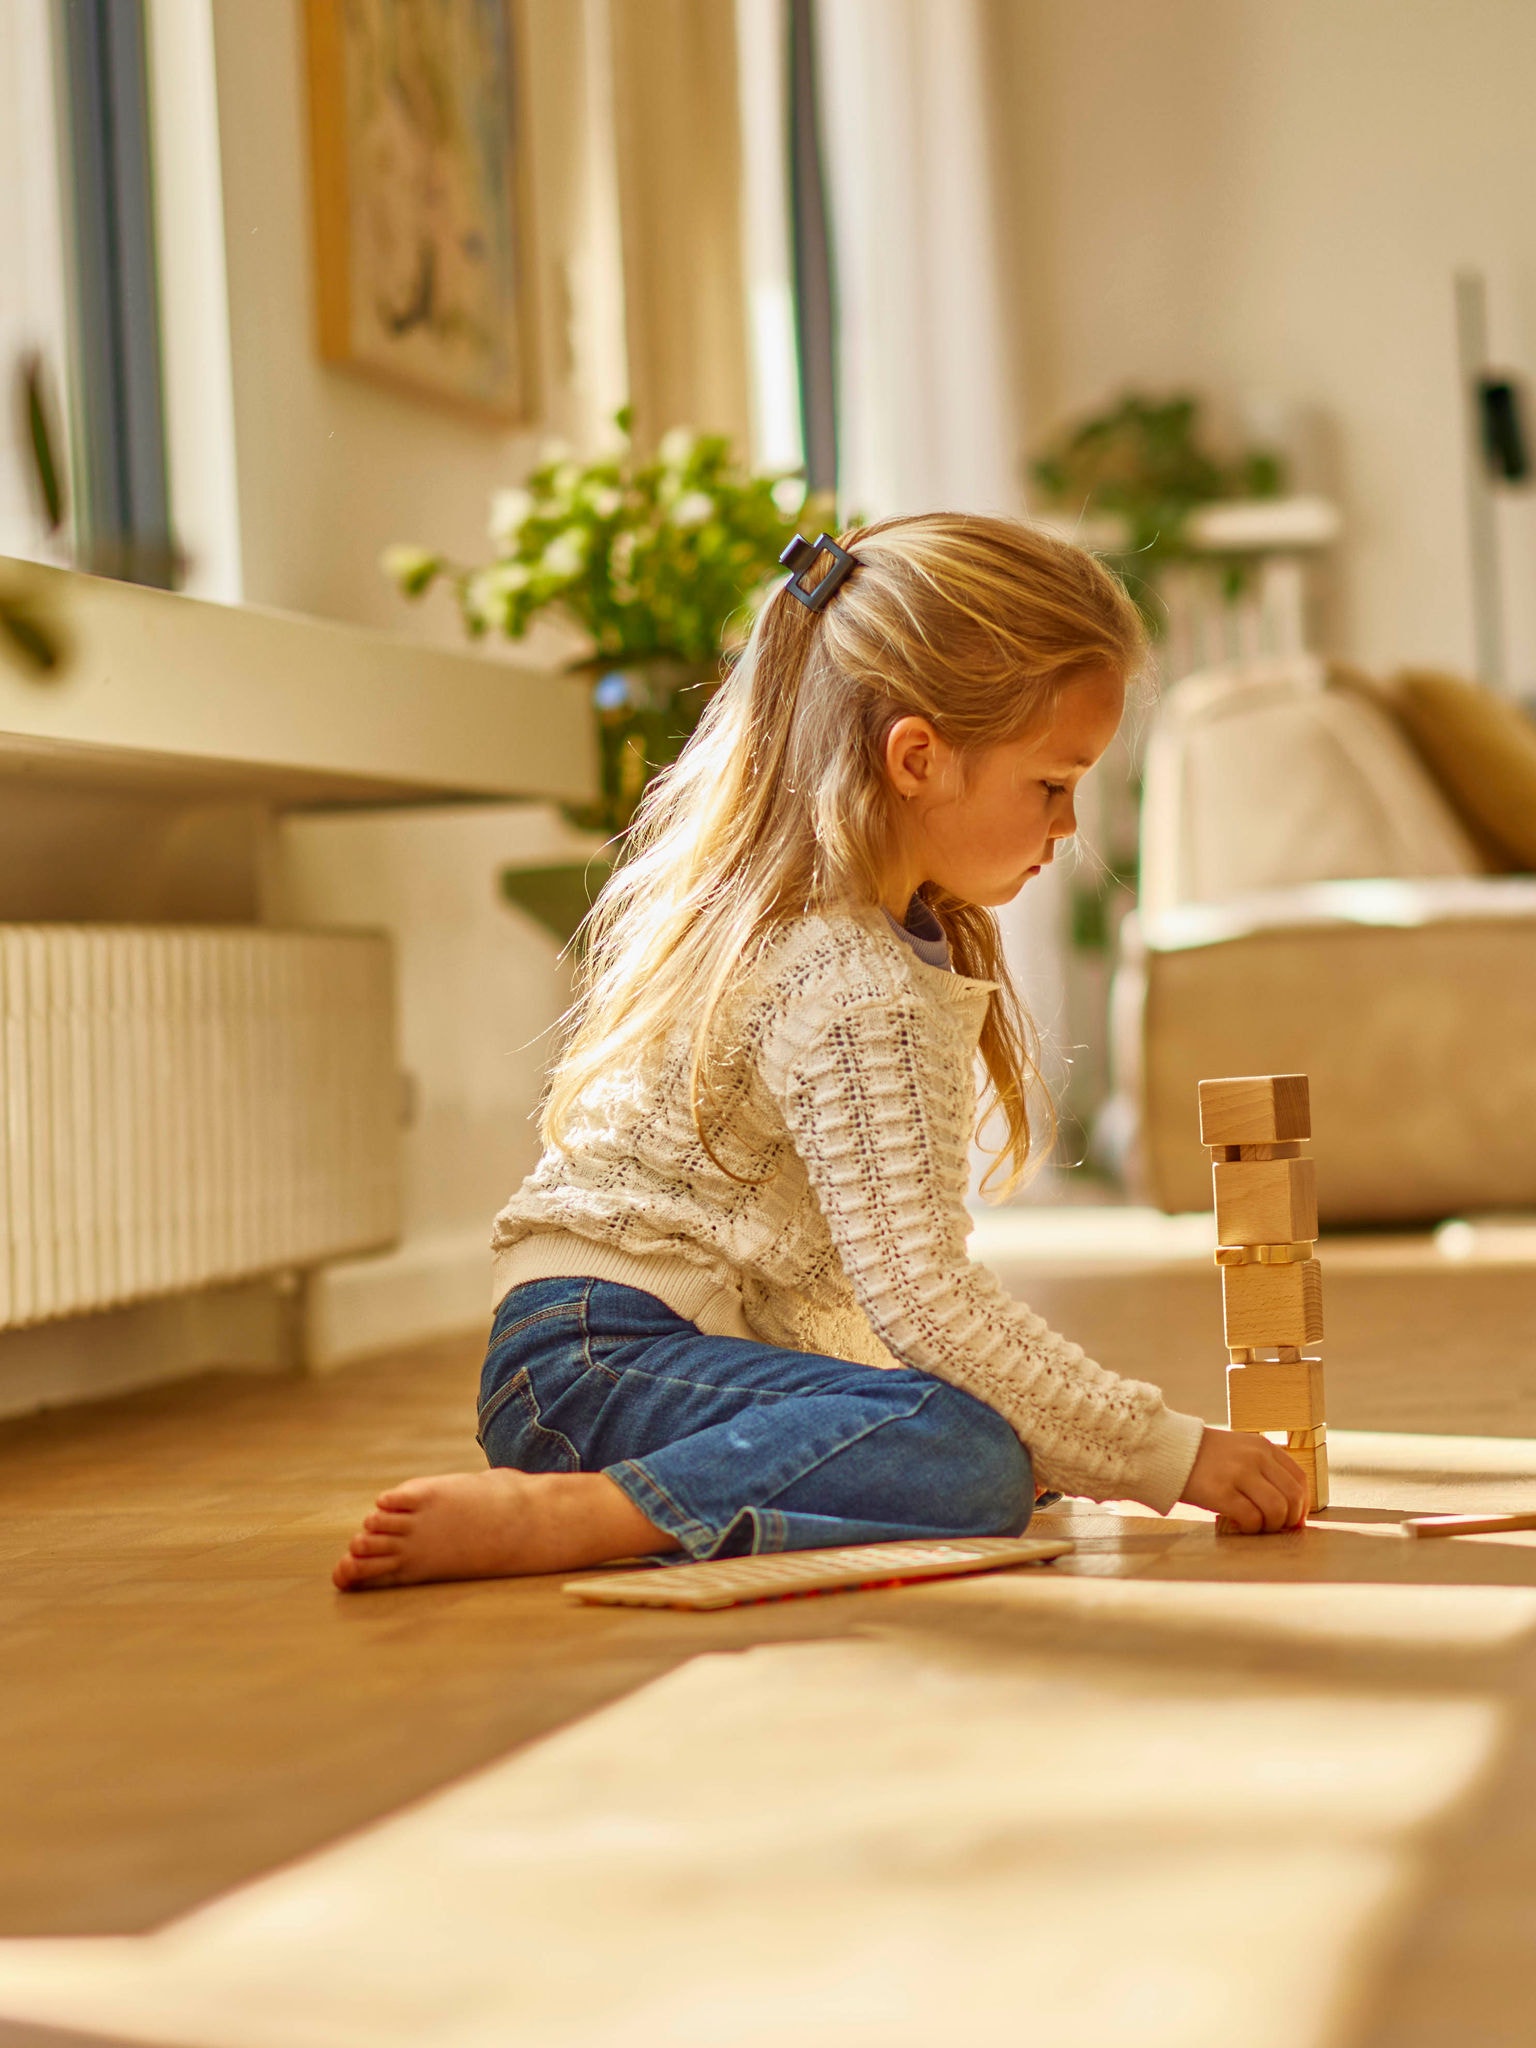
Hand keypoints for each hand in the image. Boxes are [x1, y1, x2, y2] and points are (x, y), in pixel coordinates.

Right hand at [1181, 1426, 1308, 1532]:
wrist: (1168, 1450)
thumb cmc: (1205, 1457)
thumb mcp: (1241, 1451)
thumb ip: (1264, 1470)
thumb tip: (1290, 1509)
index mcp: (1263, 1446)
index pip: (1300, 1479)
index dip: (1302, 1504)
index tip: (1293, 1518)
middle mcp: (1255, 1457)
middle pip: (1293, 1497)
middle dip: (1289, 1519)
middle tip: (1275, 1527)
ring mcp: (1238, 1473)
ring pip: (1276, 1510)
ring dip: (1271, 1526)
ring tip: (1256, 1526)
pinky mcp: (1220, 1491)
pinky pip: (1251, 1518)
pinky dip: (1251, 1528)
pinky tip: (1239, 1525)